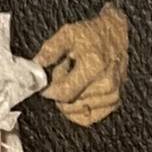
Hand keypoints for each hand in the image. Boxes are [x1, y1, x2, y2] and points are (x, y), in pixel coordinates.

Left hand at [36, 4, 127, 125]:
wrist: (115, 34)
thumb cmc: (92, 34)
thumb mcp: (68, 34)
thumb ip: (50, 50)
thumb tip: (36, 66)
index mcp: (94, 66)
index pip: (65, 92)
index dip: (50, 91)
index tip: (45, 85)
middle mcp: (106, 83)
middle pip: (69, 102)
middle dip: (61, 90)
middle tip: (65, 73)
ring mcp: (112, 94)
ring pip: (76, 110)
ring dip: (71, 97)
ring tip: (76, 79)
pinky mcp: (114, 102)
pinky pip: (88, 118)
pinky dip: (77, 110)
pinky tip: (78, 94)